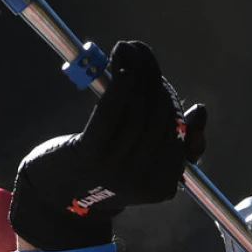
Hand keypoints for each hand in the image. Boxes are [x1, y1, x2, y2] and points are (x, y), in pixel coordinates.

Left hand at [9, 41, 206, 250]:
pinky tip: (120, 64)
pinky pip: (112, 112)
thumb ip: (170, 143)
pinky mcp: (90, 155)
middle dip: (153, 77)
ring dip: (137, 70)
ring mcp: (117, 168)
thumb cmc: (97, 176)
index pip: (180, 131)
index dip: (170, 97)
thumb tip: (200, 112)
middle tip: (140, 53)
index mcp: (163, 183)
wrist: (51, 202)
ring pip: (138, 109)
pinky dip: (120, 83)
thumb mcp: (139, 166)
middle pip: (160, 115)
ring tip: (128, 49)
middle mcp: (144, 179)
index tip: (155, 77)